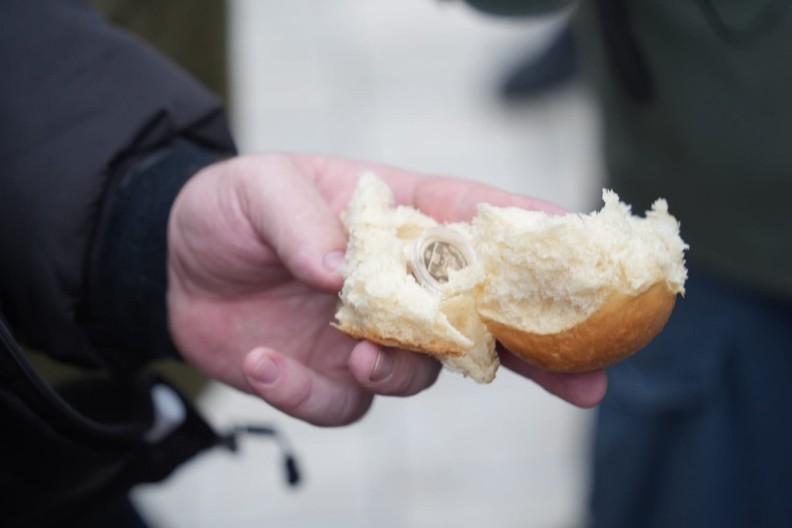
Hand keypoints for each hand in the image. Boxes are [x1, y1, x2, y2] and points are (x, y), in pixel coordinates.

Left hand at [166, 153, 606, 425]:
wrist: (176, 264)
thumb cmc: (234, 208)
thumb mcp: (260, 189)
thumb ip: (302, 220)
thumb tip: (342, 270)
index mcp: (400, 220)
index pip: (478, 224)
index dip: (533, 240)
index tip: (588, 257)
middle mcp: (400, 283)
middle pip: (483, 319)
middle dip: (536, 350)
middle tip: (585, 380)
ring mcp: (369, 336)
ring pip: (418, 372)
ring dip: (400, 372)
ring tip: (359, 360)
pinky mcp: (327, 378)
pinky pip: (339, 406)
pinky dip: (304, 394)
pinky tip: (262, 363)